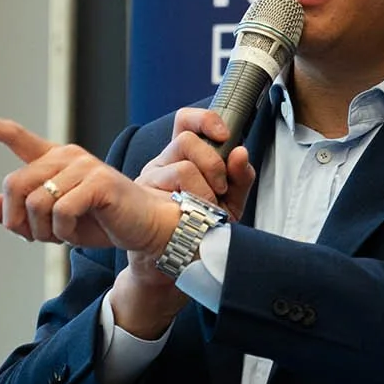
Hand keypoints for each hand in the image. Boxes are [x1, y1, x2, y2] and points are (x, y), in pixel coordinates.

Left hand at [0, 105, 179, 258]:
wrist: (143, 227)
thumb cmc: (100, 221)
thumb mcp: (51, 221)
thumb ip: (15, 213)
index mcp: (54, 161)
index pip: (17, 137)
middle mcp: (66, 157)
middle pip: (14, 184)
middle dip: (17, 220)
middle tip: (35, 238)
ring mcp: (83, 167)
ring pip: (36, 203)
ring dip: (44, 231)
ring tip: (63, 235)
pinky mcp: (98, 183)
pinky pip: (61, 212)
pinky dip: (64, 233)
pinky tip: (77, 234)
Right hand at [137, 107, 257, 220]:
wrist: (177, 263)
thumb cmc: (202, 230)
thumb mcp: (230, 203)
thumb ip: (240, 178)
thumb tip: (240, 153)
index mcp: (183, 158)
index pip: (187, 123)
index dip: (206, 120)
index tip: (224, 135)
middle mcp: (165, 163)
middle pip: (187, 139)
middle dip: (213, 162)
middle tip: (220, 187)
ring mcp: (152, 178)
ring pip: (183, 162)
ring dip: (205, 185)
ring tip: (206, 208)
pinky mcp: (142, 193)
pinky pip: (174, 180)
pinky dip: (194, 197)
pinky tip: (193, 213)